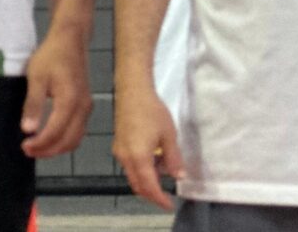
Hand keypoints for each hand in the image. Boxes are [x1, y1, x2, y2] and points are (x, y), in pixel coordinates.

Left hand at [20, 26, 91, 157]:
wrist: (70, 39)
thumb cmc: (52, 55)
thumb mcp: (36, 77)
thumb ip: (33, 104)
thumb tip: (28, 129)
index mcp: (70, 100)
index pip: (55, 132)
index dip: (39, 144)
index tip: (24, 145)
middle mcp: (83, 106)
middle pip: (68, 141)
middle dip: (48, 150)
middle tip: (27, 150)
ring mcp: (87, 106)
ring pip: (76, 138)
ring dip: (57, 148)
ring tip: (37, 147)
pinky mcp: (86, 104)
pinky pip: (78, 130)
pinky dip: (65, 139)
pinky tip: (50, 137)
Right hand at [112, 85, 183, 210]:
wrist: (133, 91)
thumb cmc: (152, 110)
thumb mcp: (169, 135)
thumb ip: (174, 158)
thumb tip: (179, 175)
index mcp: (139, 158)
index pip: (149, 187)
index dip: (159, 199)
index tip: (169, 205)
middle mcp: (125, 158)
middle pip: (138, 185)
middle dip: (151, 193)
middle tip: (166, 196)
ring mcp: (120, 152)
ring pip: (133, 176)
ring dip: (147, 180)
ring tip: (164, 171)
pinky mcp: (119, 145)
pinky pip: (129, 165)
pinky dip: (142, 169)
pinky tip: (154, 158)